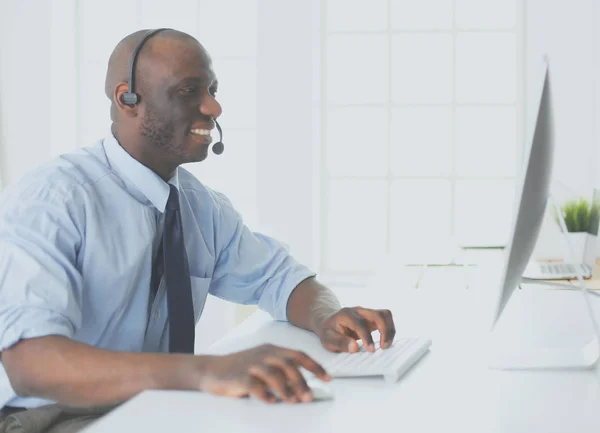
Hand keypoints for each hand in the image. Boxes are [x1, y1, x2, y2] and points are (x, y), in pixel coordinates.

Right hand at [198, 344, 330, 403]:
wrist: (211, 369)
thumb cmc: (241, 369)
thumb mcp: (263, 365)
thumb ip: (281, 372)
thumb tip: (303, 387)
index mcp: (272, 350)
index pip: (298, 355)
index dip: (315, 366)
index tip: (328, 378)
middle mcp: (264, 354)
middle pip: (288, 364)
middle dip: (302, 381)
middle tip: (309, 397)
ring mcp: (251, 364)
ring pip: (273, 374)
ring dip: (286, 388)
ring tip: (293, 401)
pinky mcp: (239, 376)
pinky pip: (254, 385)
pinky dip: (264, 394)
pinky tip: (271, 402)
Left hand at [316, 307, 395, 352]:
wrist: (328, 321)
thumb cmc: (328, 331)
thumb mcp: (327, 339)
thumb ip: (340, 342)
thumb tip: (354, 347)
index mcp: (346, 315)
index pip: (360, 324)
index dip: (367, 337)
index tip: (371, 350)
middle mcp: (358, 311)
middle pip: (378, 315)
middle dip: (385, 331)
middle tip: (384, 347)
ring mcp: (366, 312)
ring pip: (385, 314)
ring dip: (390, 329)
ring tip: (387, 345)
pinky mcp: (372, 317)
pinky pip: (386, 319)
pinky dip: (389, 329)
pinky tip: (385, 341)